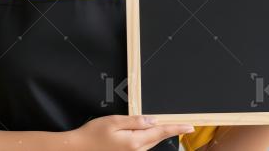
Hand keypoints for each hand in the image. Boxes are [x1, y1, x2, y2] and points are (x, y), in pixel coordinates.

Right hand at [70, 115, 192, 150]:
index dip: (177, 128)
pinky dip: (149, 137)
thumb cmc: (93, 134)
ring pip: (151, 142)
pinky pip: (143, 146)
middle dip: (170, 130)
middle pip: (158, 137)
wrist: (78, 149)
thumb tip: (153, 120)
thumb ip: (136, 121)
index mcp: (135, 142)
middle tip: (184, 124)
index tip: (190, 126)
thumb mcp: (114, 122)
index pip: (161, 132)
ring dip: (159, 133)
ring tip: (167, 125)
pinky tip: (147, 131)